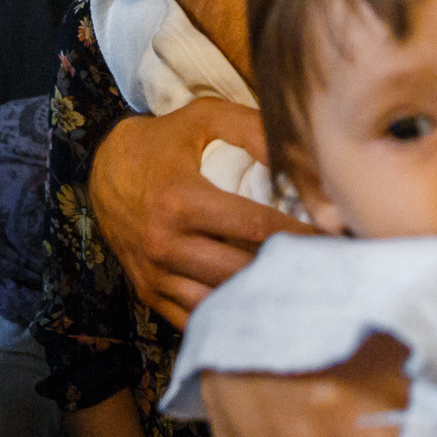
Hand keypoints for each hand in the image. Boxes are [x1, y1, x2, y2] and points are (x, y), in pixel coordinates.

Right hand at [89, 102, 308, 324]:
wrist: (102, 169)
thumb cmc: (163, 141)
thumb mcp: (205, 118)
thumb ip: (254, 130)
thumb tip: (299, 162)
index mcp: (181, 200)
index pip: (255, 229)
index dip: (299, 236)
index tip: (333, 241)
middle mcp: (164, 243)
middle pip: (240, 272)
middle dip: (286, 273)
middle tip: (326, 272)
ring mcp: (154, 273)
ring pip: (218, 303)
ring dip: (258, 301)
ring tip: (297, 293)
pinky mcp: (149, 292)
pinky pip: (194, 318)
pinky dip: (227, 317)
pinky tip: (258, 307)